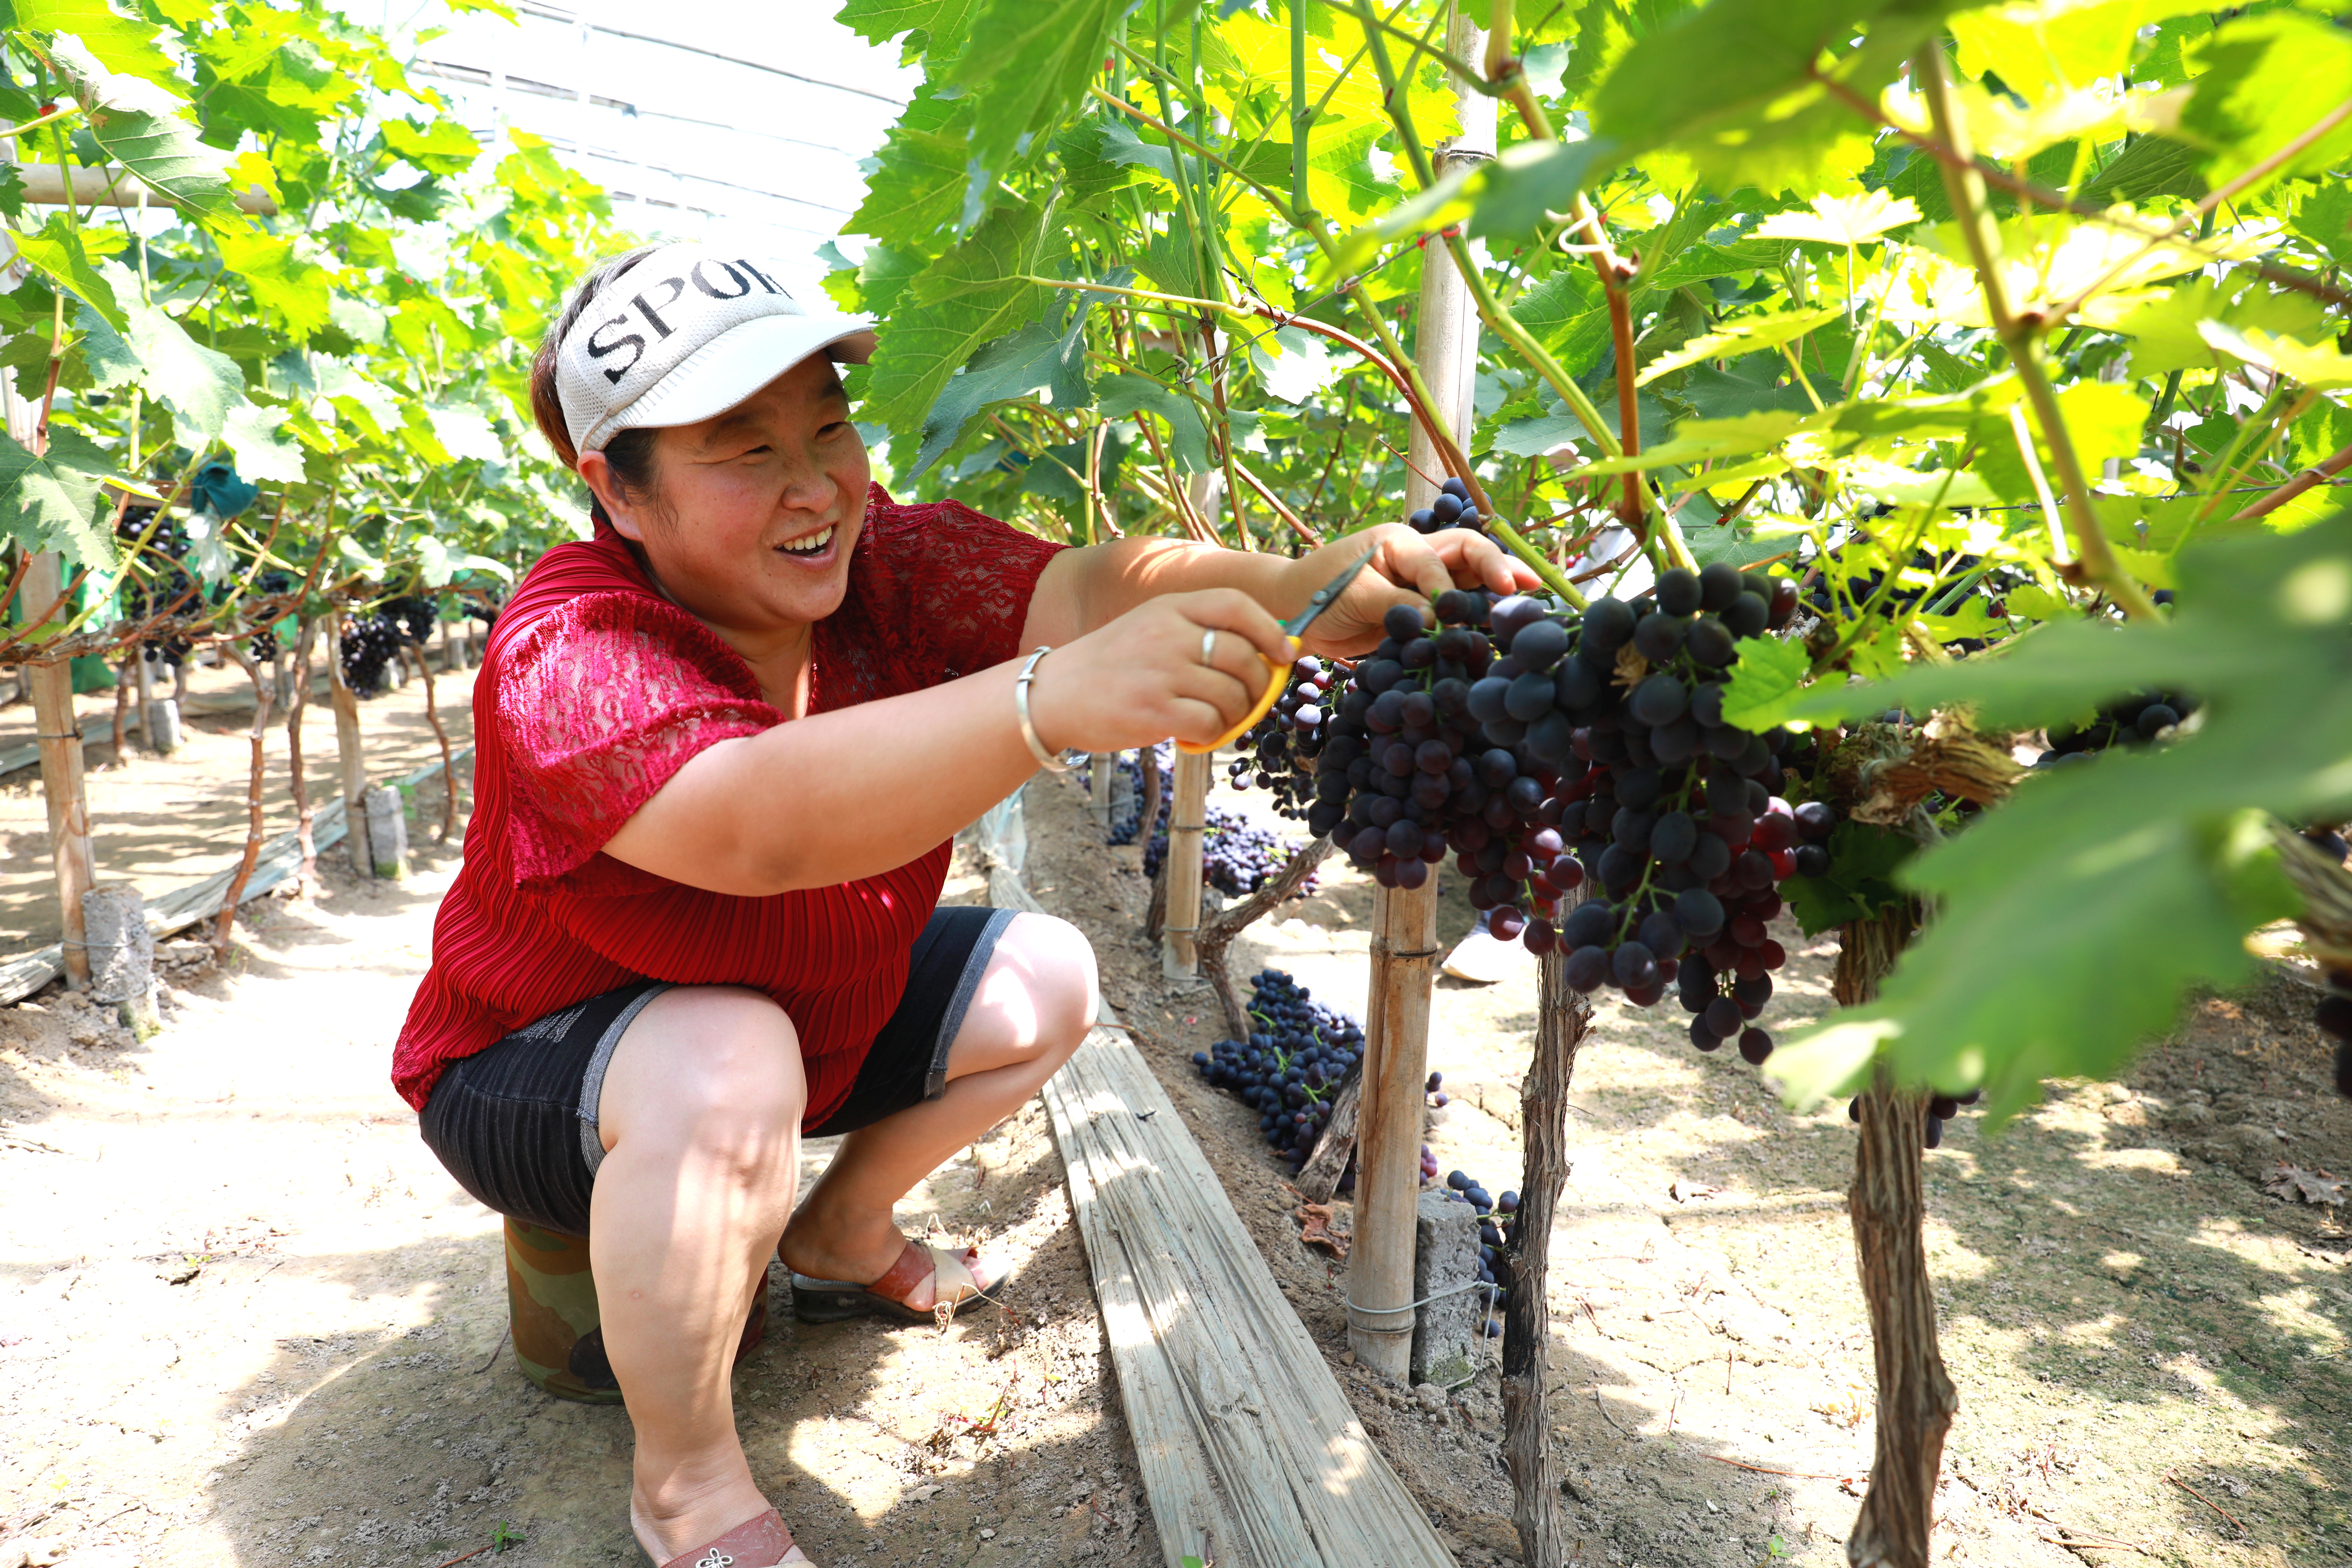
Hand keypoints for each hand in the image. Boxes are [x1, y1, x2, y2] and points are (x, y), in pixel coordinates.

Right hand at [1025, 588, 1293, 752]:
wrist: (1052, 694)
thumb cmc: (1111, 665)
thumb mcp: (1150, 627)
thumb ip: (1197, 630)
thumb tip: (1266, 650)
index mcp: (1169, 607)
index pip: (1236, 605)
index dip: (1271, 630)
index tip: (1285, 653)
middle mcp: (1167, 634)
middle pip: (1244, 656)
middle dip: (1257, 684)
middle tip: (1246, 699)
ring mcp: (1161, 672)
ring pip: (1232, 695)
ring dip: (1233, 714)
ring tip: (1210, 718)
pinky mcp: (1153, 711)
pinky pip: (1210, 725)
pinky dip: (1211, 735)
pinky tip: (1192, 734)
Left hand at [1284, 524, 1542, 657]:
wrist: (1291, 611)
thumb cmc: (1316, 593)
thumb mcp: (1352, 596)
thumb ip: (1394, 604)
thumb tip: (1436, 620)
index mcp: (1399, 543)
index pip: (1438, 559)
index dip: (1450, 587)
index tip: (1454, 614)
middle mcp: (1416, 557)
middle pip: (1468, 554)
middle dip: (1498, 567)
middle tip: (1528, 587)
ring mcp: (1420, 582)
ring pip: (1469, 578)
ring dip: (1496, 587)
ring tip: (1530, 599)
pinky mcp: (1419, 608)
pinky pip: (1455, 606)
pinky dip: (1477, 613)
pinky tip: (1499, 622)